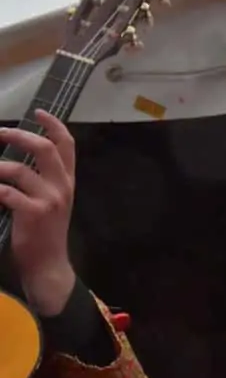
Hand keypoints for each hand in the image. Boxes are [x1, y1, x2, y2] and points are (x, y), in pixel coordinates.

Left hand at [0, 110, 77, 315]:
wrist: (49, 264)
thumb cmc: (45, 232)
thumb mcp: (53, 202)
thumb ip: (42, 180)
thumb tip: (17, 159)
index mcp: (67, 181)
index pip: (67, 145)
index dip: (53, 125)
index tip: (38, 112)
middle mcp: (62, 186)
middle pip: (44, 148)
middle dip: (19, 135)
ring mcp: (49, 199)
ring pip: (19, 169)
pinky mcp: (33, 213)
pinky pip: (7, 192)